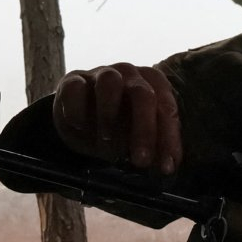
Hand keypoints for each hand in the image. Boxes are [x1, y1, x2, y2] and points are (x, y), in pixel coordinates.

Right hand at [53, 62, 181, 173]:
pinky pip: (75, 89)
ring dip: (109, 115)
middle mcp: (129, 74)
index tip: (165, 167)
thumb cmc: (117, 127)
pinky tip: (79, 128)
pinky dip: (77, 110)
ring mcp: (100, 74)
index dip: (169, 138)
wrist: (79, 119)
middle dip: (144, 130)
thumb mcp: (138, 138)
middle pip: (142, 94)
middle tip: (141, 161)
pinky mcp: (72, 81)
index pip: (166, 108)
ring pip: (109, 83)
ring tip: (106, 143)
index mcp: (152, 84)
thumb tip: (167, 166)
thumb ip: (153, 147)